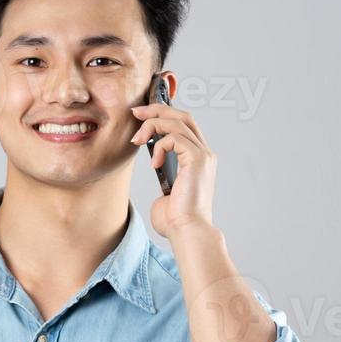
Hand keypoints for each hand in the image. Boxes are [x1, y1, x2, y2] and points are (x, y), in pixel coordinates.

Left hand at [129, 101, 216, 238]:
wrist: (187, 232)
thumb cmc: (176, 220)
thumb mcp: (165, 193)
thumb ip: (164, 179)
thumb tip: (158, 175)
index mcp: (198, 160)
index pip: (184, 125)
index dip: (162, 115)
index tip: (141, 117)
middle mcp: (204, 154)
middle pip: (183, 116)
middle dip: (157, 109)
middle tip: (136, 112)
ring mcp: (203, 155)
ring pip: (177, 122)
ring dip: (152, 126)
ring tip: (137, 140)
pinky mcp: (198, 159)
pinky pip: (175, 138)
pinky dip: (160, 146)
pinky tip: (155, 164)